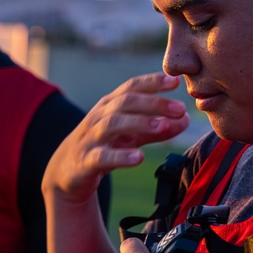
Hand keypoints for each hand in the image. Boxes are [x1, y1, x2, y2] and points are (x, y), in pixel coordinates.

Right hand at [42, 72, 188, 203]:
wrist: (66, 170)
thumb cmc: (103, 145)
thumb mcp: (131, 135)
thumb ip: (157, 128)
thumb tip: (186, 119)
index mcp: (110, 105)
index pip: (132, 87)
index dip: (153, 82)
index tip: (175, 81)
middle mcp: (100, 116)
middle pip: (125, 102)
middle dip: (154, 103)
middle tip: (179, 109)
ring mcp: (91, 137)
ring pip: (113, 124)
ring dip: (139, 123)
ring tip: (162, 127)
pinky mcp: (86, 160)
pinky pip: (103, 156)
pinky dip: (121, 156)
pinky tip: (139, 158)